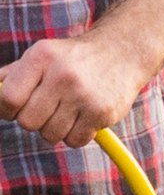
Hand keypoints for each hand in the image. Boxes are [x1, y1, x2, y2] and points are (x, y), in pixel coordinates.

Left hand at [0, 33, 152, 147]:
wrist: (122, 53)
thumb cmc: (72, 58)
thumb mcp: (41, 55)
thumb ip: (10, 76)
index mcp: (41, 57)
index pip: (9, 98)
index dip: (7, 110)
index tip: (15, 109)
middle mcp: (63, 74)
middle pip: (28, 122)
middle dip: (34, 120)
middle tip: (46, 109)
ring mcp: (85, 95)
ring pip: (51, 134)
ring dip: (55, 129)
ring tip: (67, 112)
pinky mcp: (103, 112)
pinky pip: (75, 141)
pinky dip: (76, 135)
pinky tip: (83, 118)